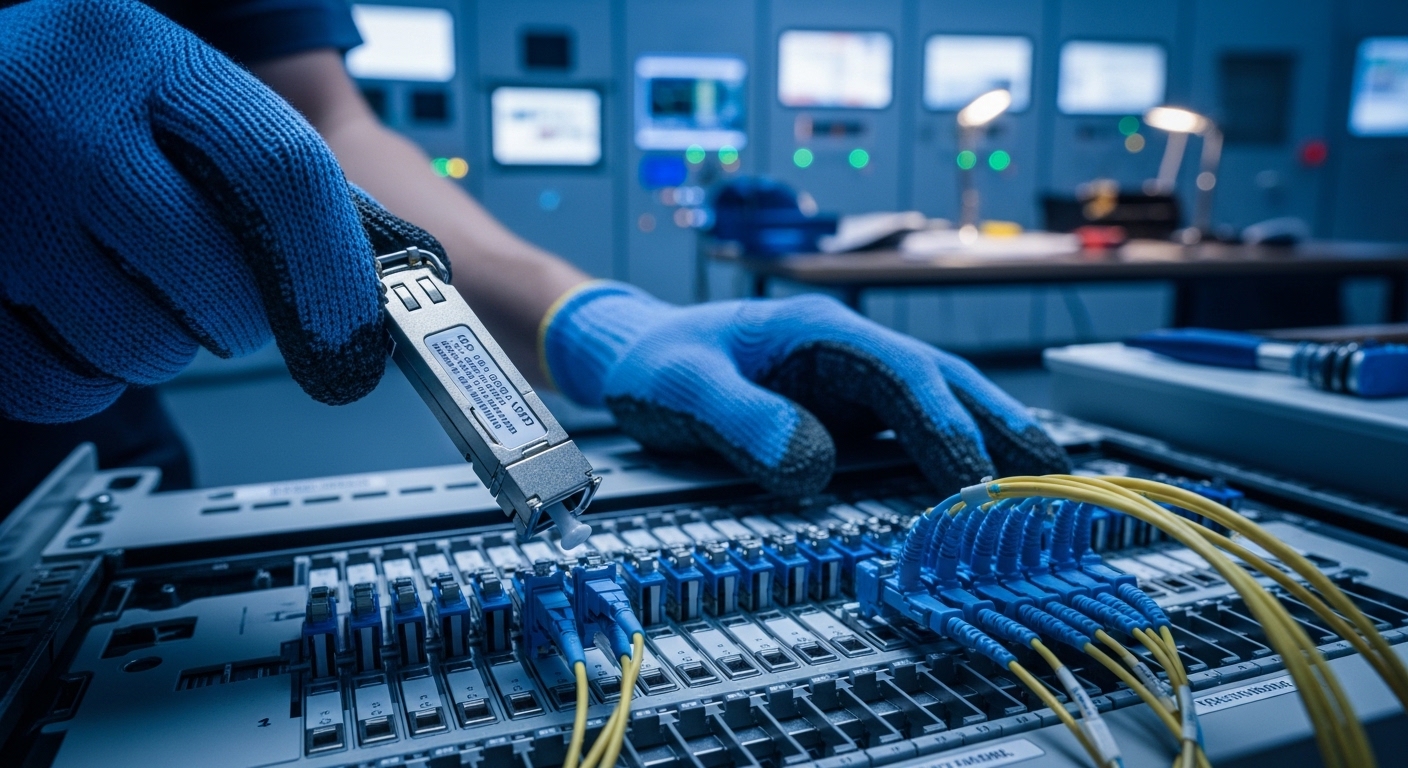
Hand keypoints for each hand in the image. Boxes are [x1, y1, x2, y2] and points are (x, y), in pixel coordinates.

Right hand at [0, 0, 439, 421]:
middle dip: (241, 314)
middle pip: (216, 282)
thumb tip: (372, 282)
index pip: (281, 175)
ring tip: (131, 284)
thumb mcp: (181, 94)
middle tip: (221, 295)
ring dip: (161, 343)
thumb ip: (270, 170)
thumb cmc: (94, 100)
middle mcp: (57, 114)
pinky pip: (57, 384)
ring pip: (140, 345)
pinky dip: (87, 377)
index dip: (333, 273)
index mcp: (146, 57)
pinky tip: (81, 319)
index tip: (353, 333)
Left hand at [541, 282, 1069, 494]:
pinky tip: (987, 482)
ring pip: (940, 404)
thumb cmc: (660, 361)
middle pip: (943, 382)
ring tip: (1048, 484)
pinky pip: (914, 430)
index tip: (974, 477)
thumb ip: (742, 420)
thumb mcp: (684, 387)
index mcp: (819, 332)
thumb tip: (815, 467)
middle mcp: (850, 352)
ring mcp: (854, 381)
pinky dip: (957, 453)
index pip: (902, 374)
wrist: (640, 353)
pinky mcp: (849, 411)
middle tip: (1057, 479)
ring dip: (993, 440)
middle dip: (1001, 426)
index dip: (943, 424)